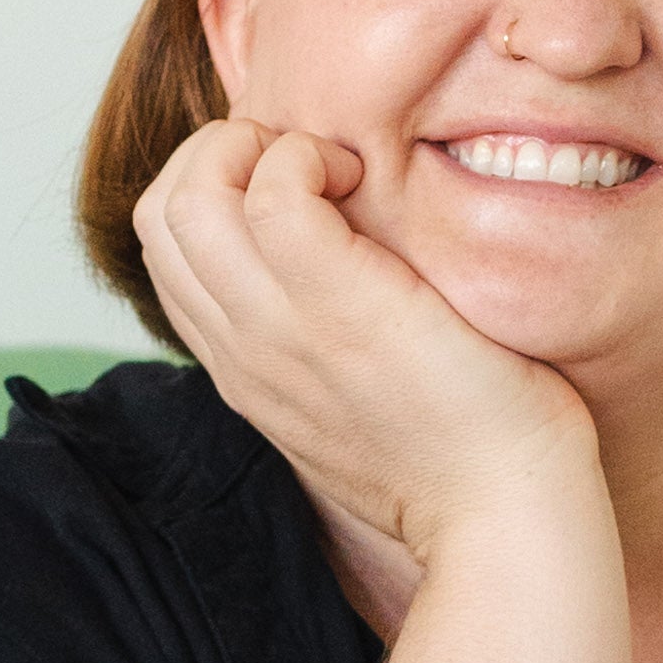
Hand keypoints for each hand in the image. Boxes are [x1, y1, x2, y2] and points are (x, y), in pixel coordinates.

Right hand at [132, 120, 594, 569]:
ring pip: (188, 197)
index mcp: (246, 369)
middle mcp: (244, 349)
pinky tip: (362, 179)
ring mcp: (280, 329)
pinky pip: (273, 193)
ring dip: (254, 147)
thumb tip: (345, 268)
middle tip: (311, 167)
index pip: (168, 254)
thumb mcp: (364, 397)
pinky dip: (305, 157)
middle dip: (221, 153)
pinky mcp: (337, 304)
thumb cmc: (466, 450)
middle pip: (158, 214)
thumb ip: (324, 339)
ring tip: (332, 170)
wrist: (504, 514)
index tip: (299, 193)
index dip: (216, 192)